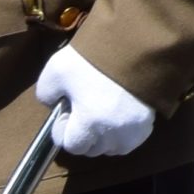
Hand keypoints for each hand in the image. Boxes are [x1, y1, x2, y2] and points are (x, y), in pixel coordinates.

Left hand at [33, 45, 155, 157]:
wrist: (135, 45)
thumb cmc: (93, 60)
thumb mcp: (57, 70)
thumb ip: (46, 94)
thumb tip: (54, 107)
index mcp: (88, 124)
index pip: (71, 146)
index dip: (65, 128)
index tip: (69, 110)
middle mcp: (112, 134)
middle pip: (92, 148)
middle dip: (85, 133)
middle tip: (86, 107)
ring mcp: (133, 131)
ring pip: (112, 147)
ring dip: (105, 136)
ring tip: (103, 112)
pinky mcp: (148, 124)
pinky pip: (131, 139)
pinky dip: (124, 132)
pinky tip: (120, 113)